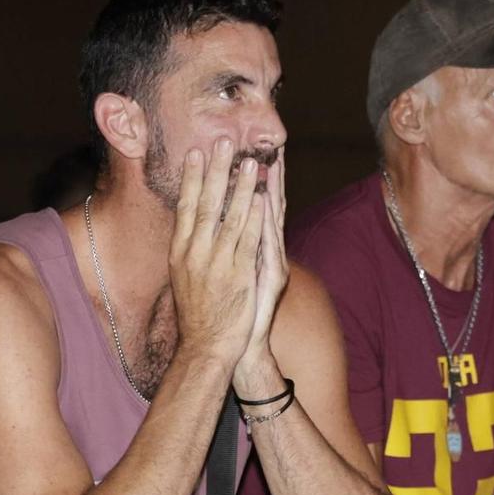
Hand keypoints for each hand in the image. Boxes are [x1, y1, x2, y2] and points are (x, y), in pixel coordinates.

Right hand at [170, 139, 265, 374]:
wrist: (207, 348)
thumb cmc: (197, 314)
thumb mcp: (183, 277)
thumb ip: (188, 249)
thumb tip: (189, 225)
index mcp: (180, 252)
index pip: (186, 207)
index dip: (192, 178)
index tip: (196, 153)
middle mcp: (196, 254)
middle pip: (206, 204)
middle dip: (216, 171)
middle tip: (223, 141)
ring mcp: (217, 264)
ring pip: (230, 218)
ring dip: (240, 187)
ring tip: (249, 161)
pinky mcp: (239, 276)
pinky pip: (248, 241)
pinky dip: (254, 218)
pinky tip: (260, 199)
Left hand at [234, 150, 288, 388]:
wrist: (240, 347)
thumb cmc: (234, 313)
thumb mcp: (231, 275)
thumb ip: (234, 250)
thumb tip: (222, 225)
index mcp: (255, 249)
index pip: (258, 208)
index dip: (259, 182)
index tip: (257, 154)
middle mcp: (266, 252)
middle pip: (269, 207)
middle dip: (269, 177)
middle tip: (268, 147)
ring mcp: (268, 264)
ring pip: (270, 221)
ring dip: (269, 190)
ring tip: (266, 163)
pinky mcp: (270, 278)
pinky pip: (266, 243)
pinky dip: (265, 221)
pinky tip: (265, 201)